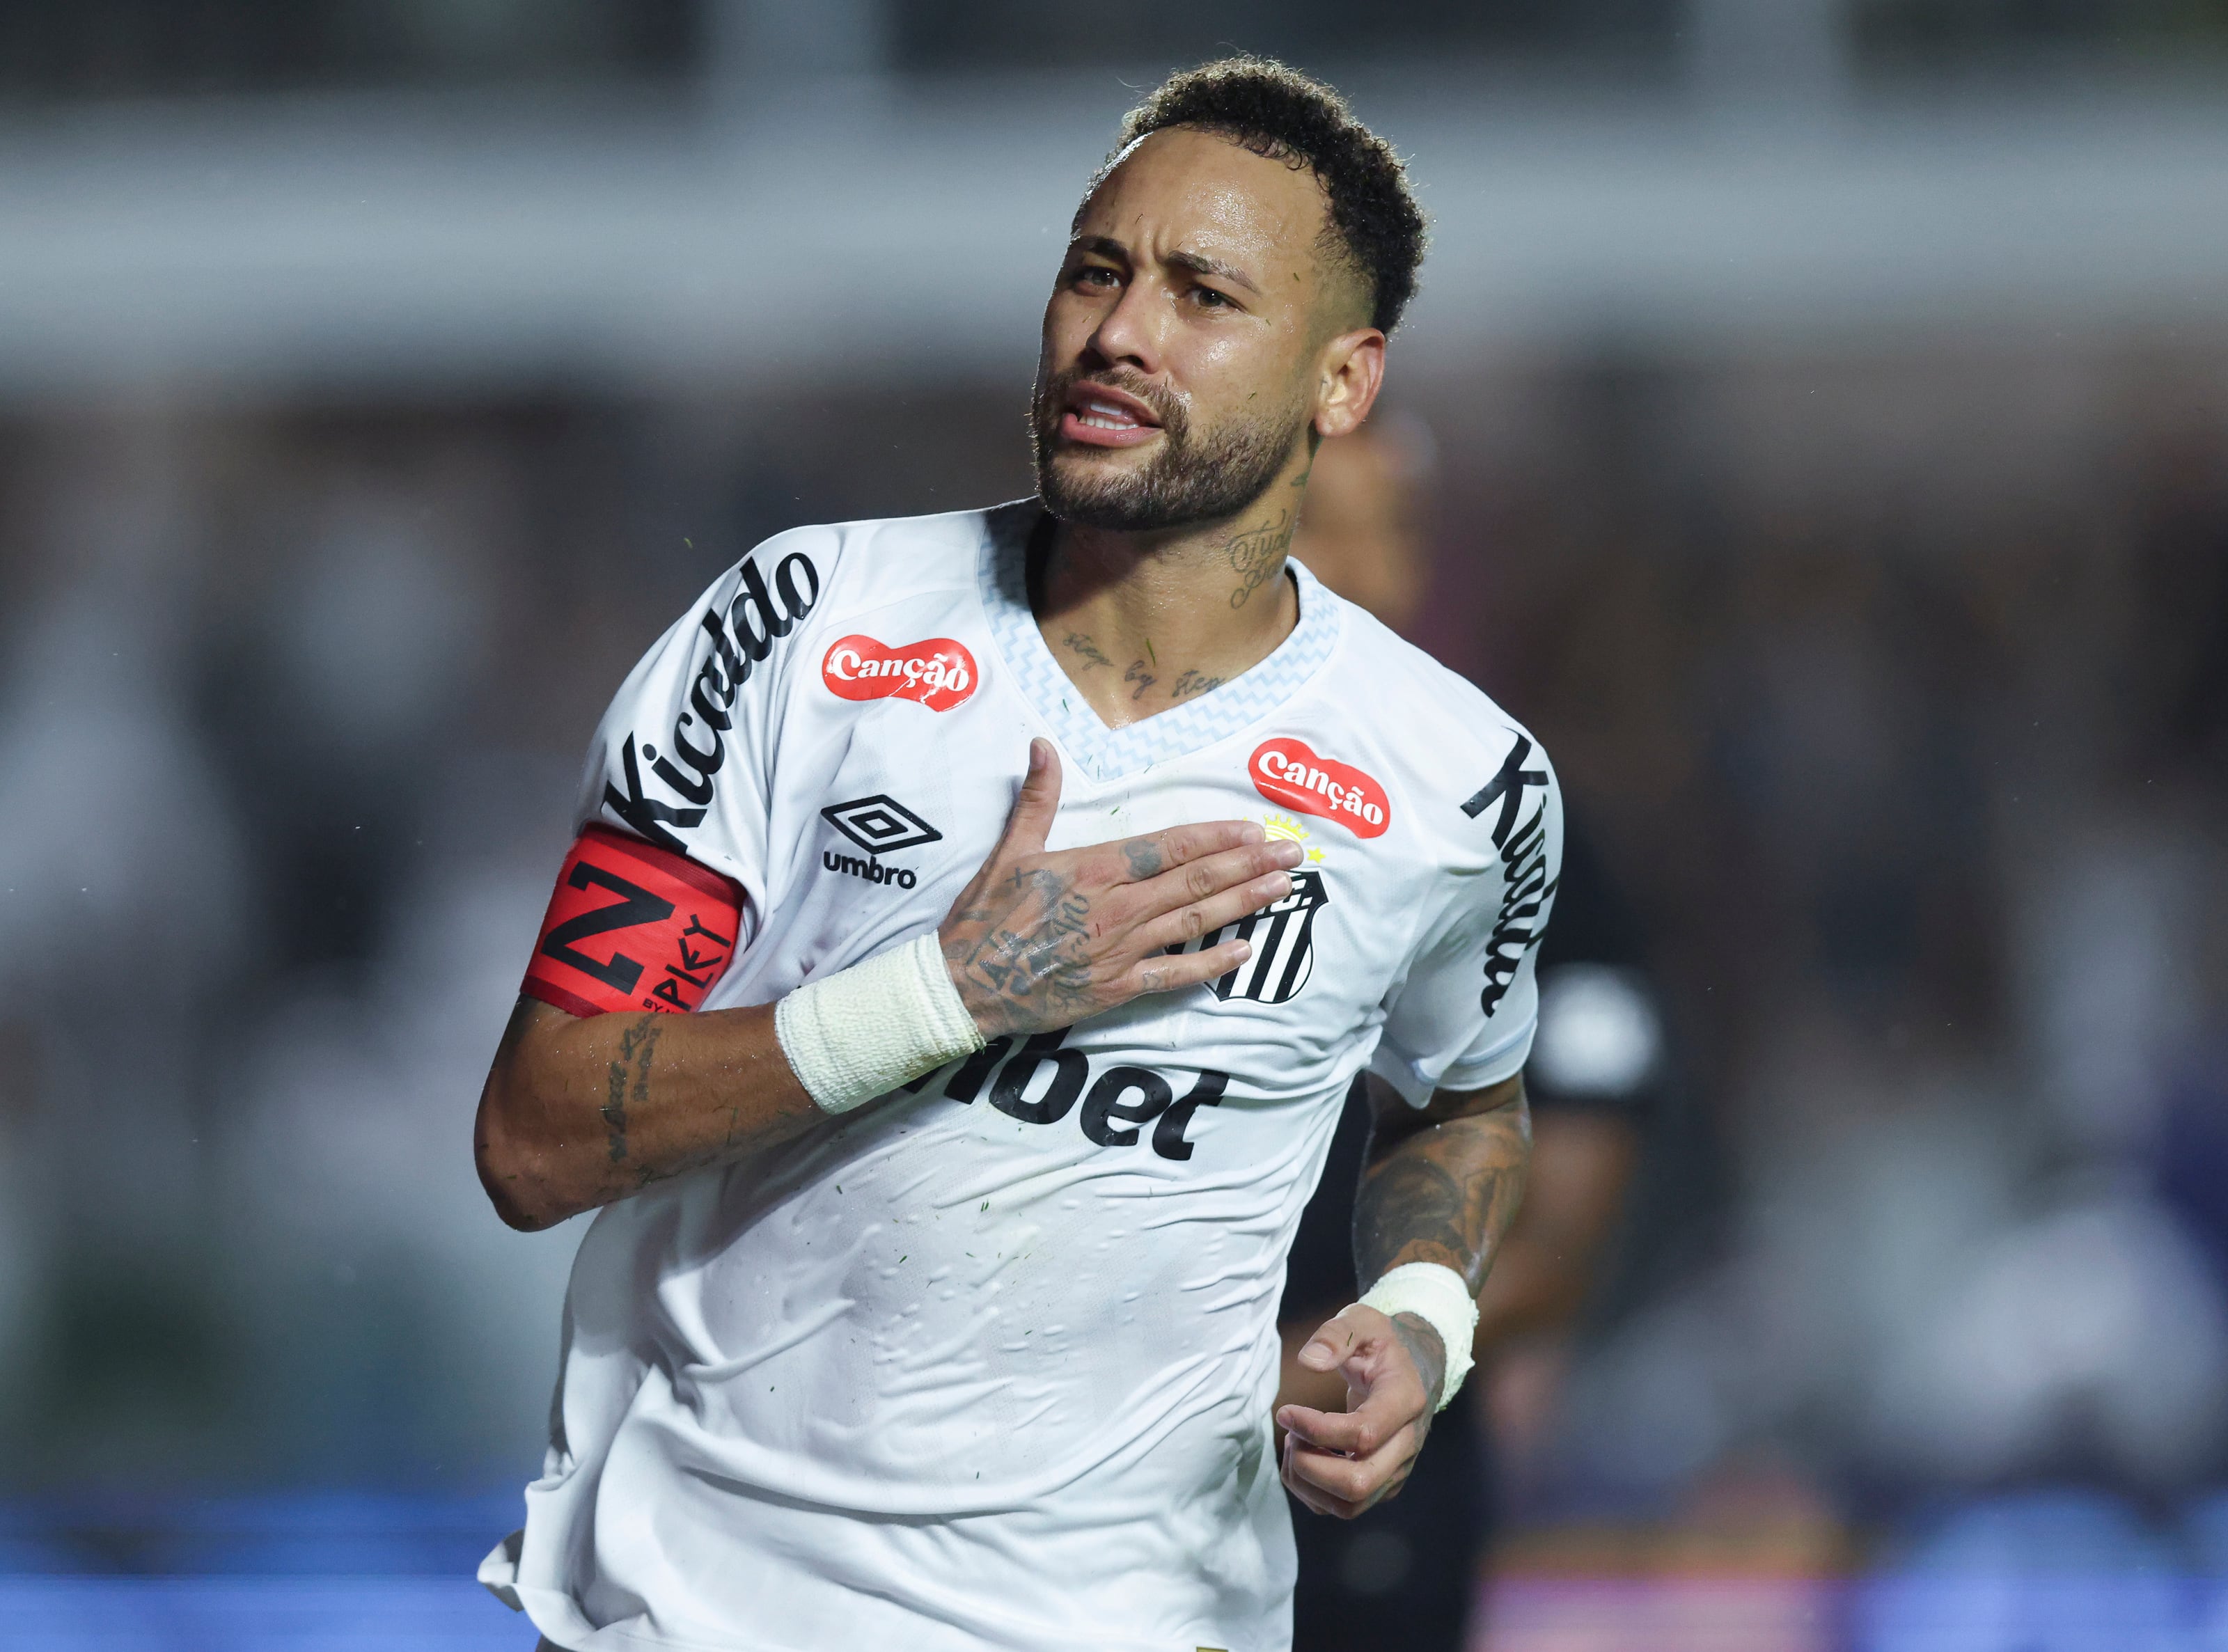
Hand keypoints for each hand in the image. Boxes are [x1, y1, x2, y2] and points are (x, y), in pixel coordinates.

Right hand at [940, 739, 1301, 1039]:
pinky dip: (1212, 965)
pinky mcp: (1117, 988)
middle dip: (1249, 864)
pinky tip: (1246, 952)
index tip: (1253, 829)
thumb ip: (1037, 798)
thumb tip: (1042, 743)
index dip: (1215, 837)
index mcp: (1094, 868)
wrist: (963, 986)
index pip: (1168, 847)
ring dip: (1244, 903)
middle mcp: (1117, 907)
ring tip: (1282, 888)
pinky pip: (1175, 975)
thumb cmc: (985, 917)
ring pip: (1195, 921)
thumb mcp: (1009, 850)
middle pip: (1196, 881)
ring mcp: (1121, 949)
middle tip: (1292, 854)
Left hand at [1275, 1305, 1445, 1518]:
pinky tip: (1305, 1455)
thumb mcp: (1363, 1320)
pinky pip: (1343, 1508)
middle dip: (1309, 1465)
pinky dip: (1311, 1491)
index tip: (1286, 1412)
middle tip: (1292, 1433)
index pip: (1363, 1434)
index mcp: (1405, 1400)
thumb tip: (1309, 1362)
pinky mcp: (1382, 1484)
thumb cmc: (1383, 1344)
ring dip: (1307, 1482)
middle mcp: (1406, 1444)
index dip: (1316, 1430)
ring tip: (1296, 1443)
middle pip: (1358, 1483)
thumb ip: (1336, 1335)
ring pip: (1349, 1506)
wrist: (1413, 1368)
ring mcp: (1395, 1469)